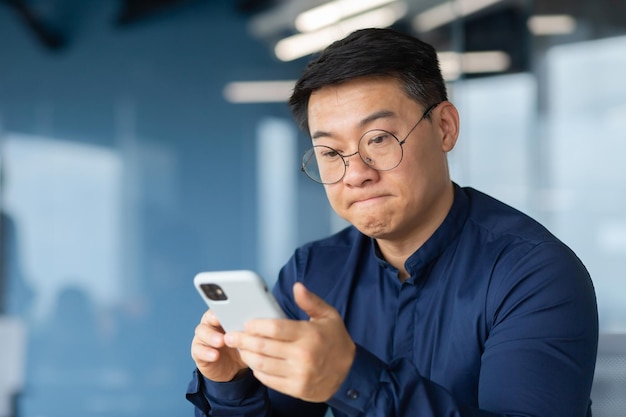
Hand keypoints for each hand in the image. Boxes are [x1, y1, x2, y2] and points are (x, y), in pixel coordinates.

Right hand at [191, 309, 247, 381]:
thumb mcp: (246, 338)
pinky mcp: (198, 352)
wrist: (232, 368)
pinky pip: (198, 350)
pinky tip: (214, 355)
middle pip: (208, 317)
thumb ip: (248, 330)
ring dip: (211, 336)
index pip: (221, 308)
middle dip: (215, 320)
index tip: (227, 309)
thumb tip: (258, 323)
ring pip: (202, 332)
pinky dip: (206, 352)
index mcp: (222, 317)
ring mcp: (202, 337)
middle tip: (222, 322)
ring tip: (220, 342)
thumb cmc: (240, 347)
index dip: (223, 307)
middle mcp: (210, 324)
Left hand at [224, 282, 355, 401]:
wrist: (349, 374)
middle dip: (243, 340)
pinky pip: (269, 380)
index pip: (275, 328)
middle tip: (231, 335)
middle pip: (264, 346)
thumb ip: (310, 301)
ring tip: (239, 347)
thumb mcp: (329, 316)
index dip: (257, 325)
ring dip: (247, 355)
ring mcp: (299, 374)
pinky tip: (254, 362)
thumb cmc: (336, 340)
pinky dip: (258, 370)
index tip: (246, 322)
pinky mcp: (296, 389)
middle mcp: (304, 356)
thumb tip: (297, 286)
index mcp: (310, 335)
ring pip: (263, 364)